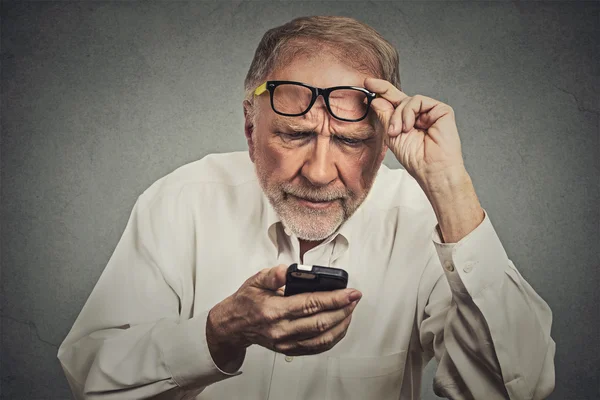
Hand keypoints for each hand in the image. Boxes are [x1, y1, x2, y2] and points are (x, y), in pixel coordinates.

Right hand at [206, 265, 360, 368]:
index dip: (334, 298)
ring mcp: (286, 343)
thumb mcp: (254, 281)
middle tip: (355, 298)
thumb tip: (286, 270)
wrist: (233, 326)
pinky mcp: (290, 350)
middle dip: (343, 309)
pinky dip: (333, 337)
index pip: (310, 304)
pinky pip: (317, 347)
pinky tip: (339, 325)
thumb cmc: (246, 302)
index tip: (350, 292)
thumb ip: (272, 275)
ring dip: (341, 324)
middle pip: (321, 322)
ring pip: (322, 338)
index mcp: (274, 310)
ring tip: (350, 310)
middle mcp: (282, 330)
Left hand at [365, 77, 465, 182]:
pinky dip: (409, 112)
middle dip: (383, 91)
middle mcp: (419, 115)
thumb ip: (385, 116)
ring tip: (397, 131)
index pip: (393, 103)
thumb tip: (376, 99)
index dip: (382, 92)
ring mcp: (430, 112)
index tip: (367, 84)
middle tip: (369, 85)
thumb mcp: (392, 135)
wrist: (430, 168)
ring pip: (407, 100)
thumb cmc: (414, 157)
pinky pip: (419, 100)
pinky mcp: (441, 110)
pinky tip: (409, 126)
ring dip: (398, 115)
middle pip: (400, 97)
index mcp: (407, 121)